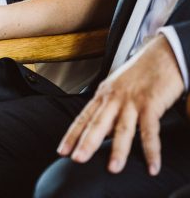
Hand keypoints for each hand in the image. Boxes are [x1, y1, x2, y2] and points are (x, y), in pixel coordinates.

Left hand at [57, 35, 184, 175]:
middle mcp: (114, 98)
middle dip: (86, 142)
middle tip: (77, 159)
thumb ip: (108, 109)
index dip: (72, 135)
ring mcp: (132, 101)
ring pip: (122, 128)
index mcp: (103, 95)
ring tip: (113, 168)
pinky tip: (152, 166)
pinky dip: (152, 150)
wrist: (161, 55)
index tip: (62, 151)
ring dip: (118, 150)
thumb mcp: (117, 89)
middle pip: (97, 123)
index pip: (83, 117)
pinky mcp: (151, 103)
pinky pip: (150, 130)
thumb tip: (100, 132)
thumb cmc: (139, 73)